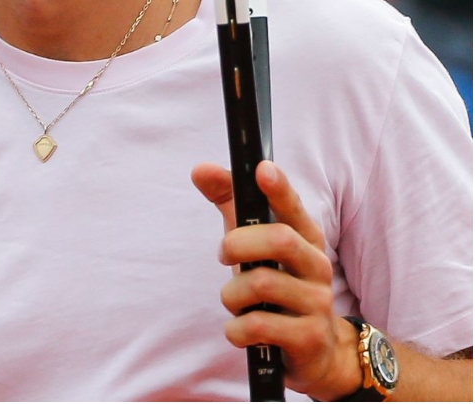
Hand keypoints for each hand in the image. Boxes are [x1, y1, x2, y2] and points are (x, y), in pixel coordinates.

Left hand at [192, 160, 360, 398]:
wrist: (314, 349)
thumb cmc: (276, 286)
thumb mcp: (253, 245)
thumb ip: (231, 205)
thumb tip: (201, 169)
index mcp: (306, 238)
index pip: (294, 208)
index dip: (279, 189)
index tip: (263, 170)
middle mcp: (317, 266)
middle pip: (278, 239)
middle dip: (237, 244)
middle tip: (225, 256)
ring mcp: (317, 303)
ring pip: (260, 284)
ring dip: (231, 295)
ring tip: (236, 302)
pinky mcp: (309, 338)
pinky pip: (257, 326)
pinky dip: (236, 328)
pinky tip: (242, 330)